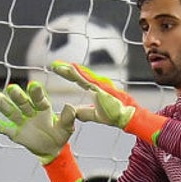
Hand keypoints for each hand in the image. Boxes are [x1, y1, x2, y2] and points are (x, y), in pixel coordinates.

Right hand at [0, 80, 75, 163]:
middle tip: (11, 88)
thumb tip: (69, 106)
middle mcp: (30, 112)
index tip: (33, 85)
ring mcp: (21, 122)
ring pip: (11, 112)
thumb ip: (67, 118)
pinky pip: (4, 128)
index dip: (36, 93)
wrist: (51, 149)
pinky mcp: (14, 133)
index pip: (39, 99)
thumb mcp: (66, 128)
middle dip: (17, 96)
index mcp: (44, 108)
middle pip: (23, 103)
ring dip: (3, 106)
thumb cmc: (60, 136)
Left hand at [52, 62, 167, 143]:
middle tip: (54, 65)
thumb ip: (84, 113)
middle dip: (66, 70)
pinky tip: (72, 69)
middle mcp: (96, 85)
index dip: (69, 74)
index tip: (58, 69)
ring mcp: (99, 85)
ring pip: (82, 75)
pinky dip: (79, 74)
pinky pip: (88, 80)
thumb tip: (74, 113)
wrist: (126, 116)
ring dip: (70, 70)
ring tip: (59, 66)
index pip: (79, 80)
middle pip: (78, 75)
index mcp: (95, 89)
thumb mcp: (95, 115)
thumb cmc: (114, 115)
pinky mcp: (101, 88)